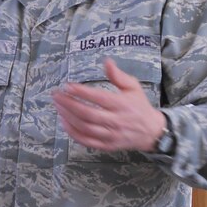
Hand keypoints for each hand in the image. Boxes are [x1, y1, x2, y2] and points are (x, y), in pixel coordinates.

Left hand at [52, 58, 166, 151]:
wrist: (151, 131)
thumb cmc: (139, 106)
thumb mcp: (133, 87)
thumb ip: (118, 75)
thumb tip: (106, 61)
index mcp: (122, 104)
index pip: (98, 98)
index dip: (81, 92)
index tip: (67, 85)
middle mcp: (116, 120)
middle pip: (88, 114)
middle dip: (69, 104)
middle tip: (56, 95)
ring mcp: (110, 135)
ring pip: (85, 128)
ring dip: (68, 117)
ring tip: (58, 106)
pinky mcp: (106, 145)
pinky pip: (86, 141)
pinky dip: (72, 132)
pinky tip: (64, 122)